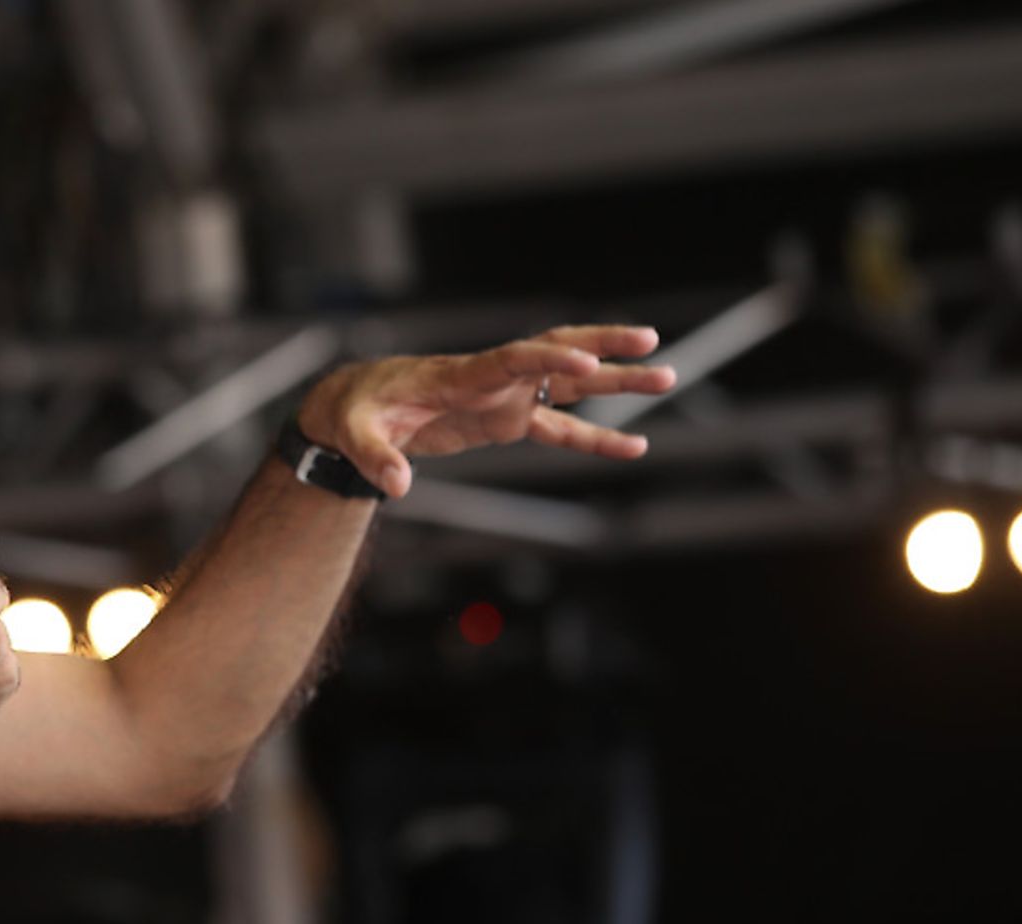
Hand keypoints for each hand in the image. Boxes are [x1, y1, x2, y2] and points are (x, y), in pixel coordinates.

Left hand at [295, 325, 674, 497]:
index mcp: (457, 375)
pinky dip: (595, 436)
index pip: (511, 359)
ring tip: (668, 377)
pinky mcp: (506, 420)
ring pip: (569, 384)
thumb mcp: (354, 436)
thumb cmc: (354, 414)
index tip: (586, 363)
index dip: (548, 359)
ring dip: (616, 382)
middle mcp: (490, 379)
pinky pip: (560, 427)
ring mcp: (503, 397)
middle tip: (649, 340)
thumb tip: (395, 486)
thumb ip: (377, 458)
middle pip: (554, 353)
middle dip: (600, 345)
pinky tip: (634, 447)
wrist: (354, 406)